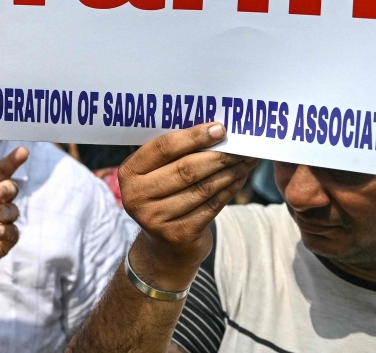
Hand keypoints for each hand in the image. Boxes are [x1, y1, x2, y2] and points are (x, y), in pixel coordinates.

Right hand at [118, 123, 257, 289]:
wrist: (164, 246)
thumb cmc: (165, 196)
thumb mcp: (157, 174)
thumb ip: (174, 154)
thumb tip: (215, 128)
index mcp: (129, 173)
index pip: (163, 148)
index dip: (194, 136)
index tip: (220, 128)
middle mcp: (136, 197)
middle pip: (186, 169)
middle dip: (218, 155)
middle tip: (242, 144)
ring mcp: (155, 219)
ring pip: (202, 188)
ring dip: (230, 171)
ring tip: (247, 159)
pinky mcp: (177, 235)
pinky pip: (211, 206)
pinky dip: (230, 190)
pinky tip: (241, 177)